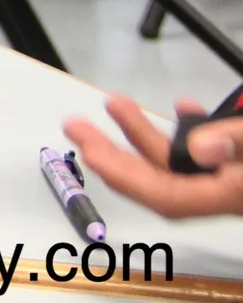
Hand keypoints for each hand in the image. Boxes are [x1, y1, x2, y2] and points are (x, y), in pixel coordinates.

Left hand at [65, 97, 242, 219]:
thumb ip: (235, 144)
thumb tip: (200, 147)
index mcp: (230, 197)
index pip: (164, 197)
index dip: (122, 176)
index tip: (89, 153)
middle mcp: (227, 194)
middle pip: (159, 181)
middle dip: (113, 154)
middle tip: (76, 127)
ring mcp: (233, 181)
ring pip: (180, 163)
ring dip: (145, 133)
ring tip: (117, 104)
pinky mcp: (240, 166)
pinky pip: (209, 154)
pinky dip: (191, 131)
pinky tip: (183, 109)